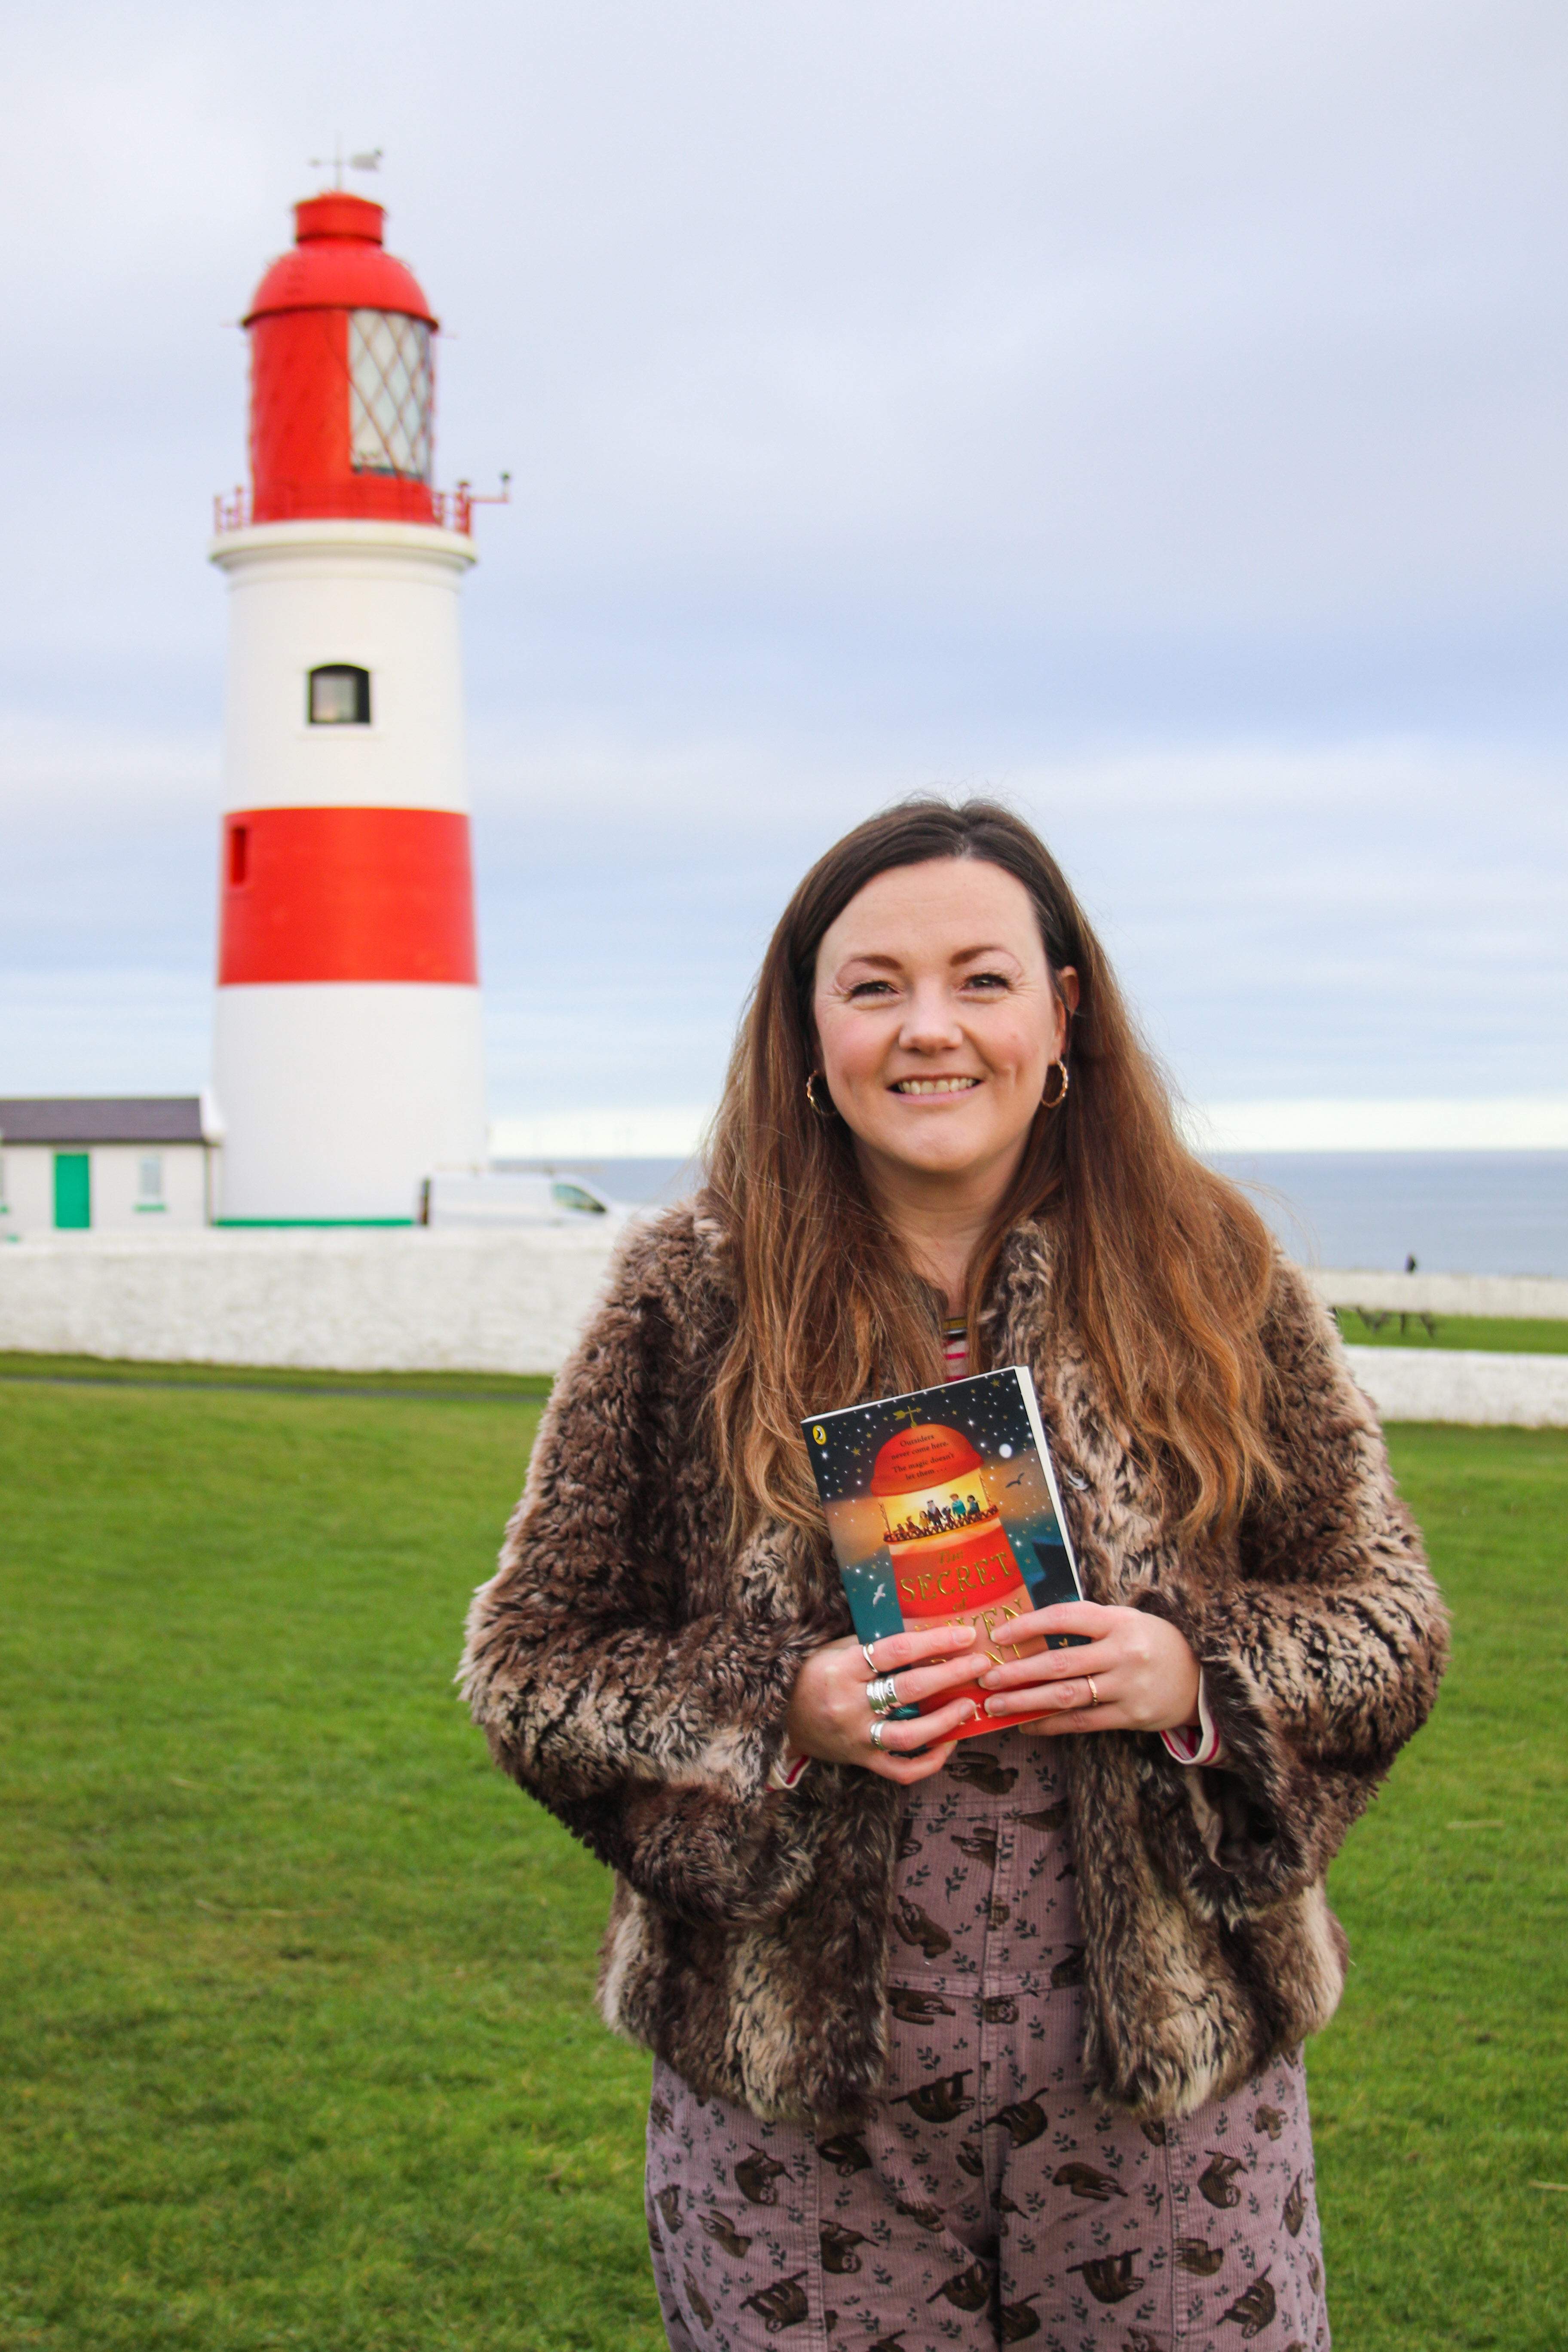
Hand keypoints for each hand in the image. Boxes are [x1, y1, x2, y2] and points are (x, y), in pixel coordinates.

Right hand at [784, 1624, 979, 1784]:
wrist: (780, 1718)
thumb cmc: (814, 1674)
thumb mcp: (836, 1649)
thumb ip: (873, 1641)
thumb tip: (924, 1626)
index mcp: (843, 1668)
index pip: (896, 1650)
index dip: (934, 1641)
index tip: (964, 1634)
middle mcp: (850, 1704)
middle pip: (909, 1689)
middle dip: (951, 1674)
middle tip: (981, 1663)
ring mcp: (857, 1737)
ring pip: (909, 1735)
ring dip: (946, 1720)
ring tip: (970, 1705)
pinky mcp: (862, 1761)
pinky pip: (901, 1770)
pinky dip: (929, 1761)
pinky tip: (949, 1745)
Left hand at [976, 1602, 1199, 1737]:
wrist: (1202, 1677)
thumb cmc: (1152, 1643)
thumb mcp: (1125, 1621)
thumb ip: (1087, 1624)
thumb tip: (1030, 1629)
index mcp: (1118, 1621)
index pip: (1065, 1618)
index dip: (1028, 1625)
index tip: (998, 1636)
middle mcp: (1122, 1652)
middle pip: (1059, 1662)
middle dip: (1017, 1672)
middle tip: (987, 1678)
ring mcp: (1127, 1686)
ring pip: (1066, 1695)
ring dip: (1026, 1701)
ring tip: (996, 1705)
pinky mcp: (1131, 1716)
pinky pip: (1083, 1721)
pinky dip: (1051, 1724)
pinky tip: (1027, 1724)